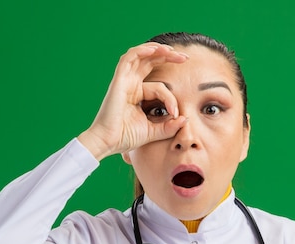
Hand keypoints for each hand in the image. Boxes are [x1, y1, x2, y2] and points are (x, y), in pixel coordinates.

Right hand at [78, 43, 188, 160]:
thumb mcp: (154, 131)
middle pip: (151, 62)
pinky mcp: (119, 80)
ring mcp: (124, 81)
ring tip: (172, 51)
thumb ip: (169, 126)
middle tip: (185, 57)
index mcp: (138, 95)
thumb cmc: (126, 137)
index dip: (171, 97)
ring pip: (141, 56)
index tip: (176, 113)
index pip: (160, 87)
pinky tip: (155, 50)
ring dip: (157, 50)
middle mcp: (131, 85)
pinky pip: (129, 58)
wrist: (109, 142)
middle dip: (168, 57)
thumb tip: (185, 119)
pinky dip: (141, 51)